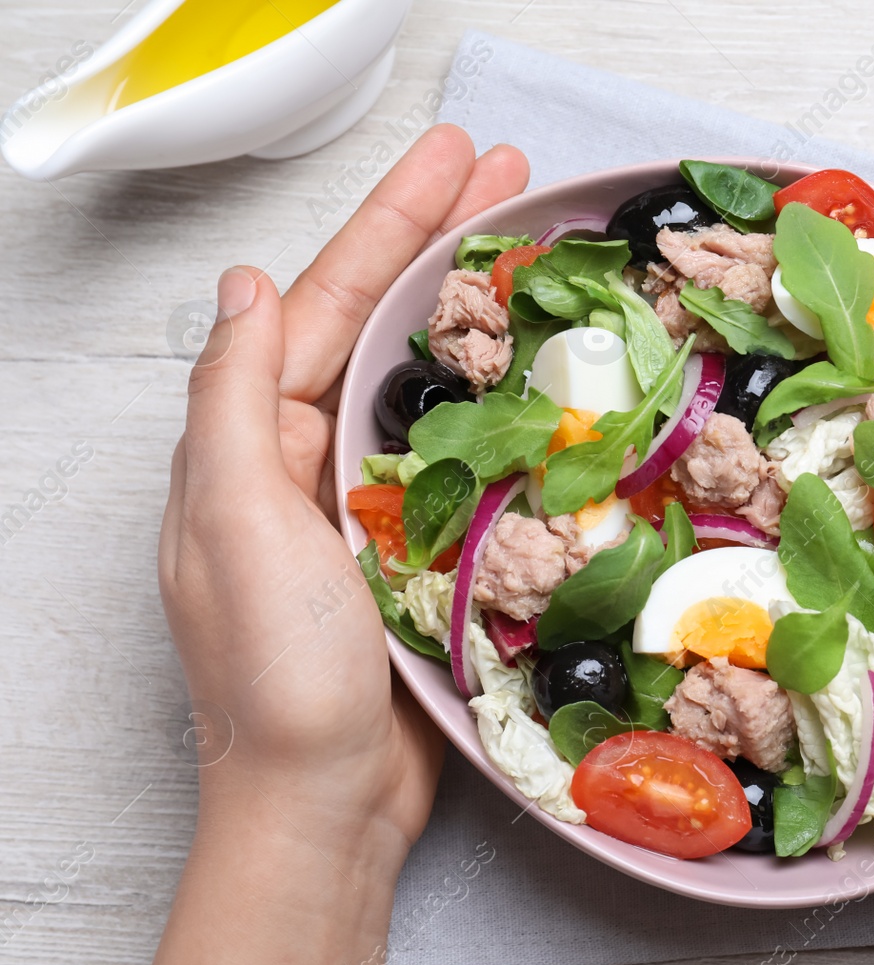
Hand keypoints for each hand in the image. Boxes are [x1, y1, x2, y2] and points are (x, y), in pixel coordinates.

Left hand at [128, 127, 529, 964]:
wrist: (326, 801)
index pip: (330, 303)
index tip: (459, 161)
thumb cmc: (275, 670)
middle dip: (444, 245)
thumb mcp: (231, 517)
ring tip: (541, 254)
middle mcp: (314, 463)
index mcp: (257, 442)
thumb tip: (248, 285)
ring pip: (433, 386)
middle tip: (517, 180)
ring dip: (481, 315)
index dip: (393, 224)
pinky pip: (470, 459)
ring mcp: (377, 507)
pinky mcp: (431, 553)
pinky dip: (505, 409)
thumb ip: (235, 397)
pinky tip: (548, 379)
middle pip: (385, 328)